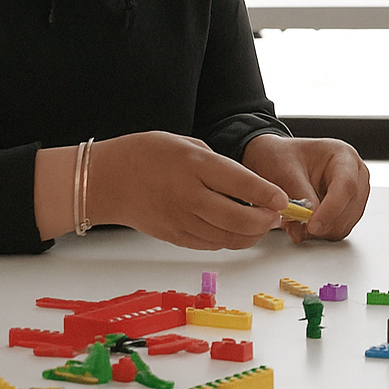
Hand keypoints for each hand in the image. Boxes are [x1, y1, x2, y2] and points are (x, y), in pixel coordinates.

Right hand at [89, 131, 289, 249]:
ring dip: (252, 234)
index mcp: (193, 165)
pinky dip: (230, 240)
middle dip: (265, 220)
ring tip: (262, 223)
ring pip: (228, 238)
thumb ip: (217, 163)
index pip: (240, 184)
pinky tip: (238, 230)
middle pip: (239, 219)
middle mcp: (189, 196)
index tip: (283, 198)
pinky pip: (211, 245)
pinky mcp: (174, 237)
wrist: (105, 180)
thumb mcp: (185, 143)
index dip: (267, 194)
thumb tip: (248, 185)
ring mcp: (180, 220)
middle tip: (276, 213)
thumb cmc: (145, 154)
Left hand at [241, 133, 369, 241]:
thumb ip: (300, 193)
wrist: (279, 161)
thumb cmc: (284, 158)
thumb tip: (310, 216)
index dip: (331, 209)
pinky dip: (321, 233)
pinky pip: (339, 230)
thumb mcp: (285, 170)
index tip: (312, 224)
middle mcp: (355, 175)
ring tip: (296, 222)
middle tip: (297, 226)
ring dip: (321, 230)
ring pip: (346, 223)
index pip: (347, 186)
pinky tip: (304, 223)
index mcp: (344, 155)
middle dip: (324, 223)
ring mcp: (354, 194)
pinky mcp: (347, 211)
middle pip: (350, 208)